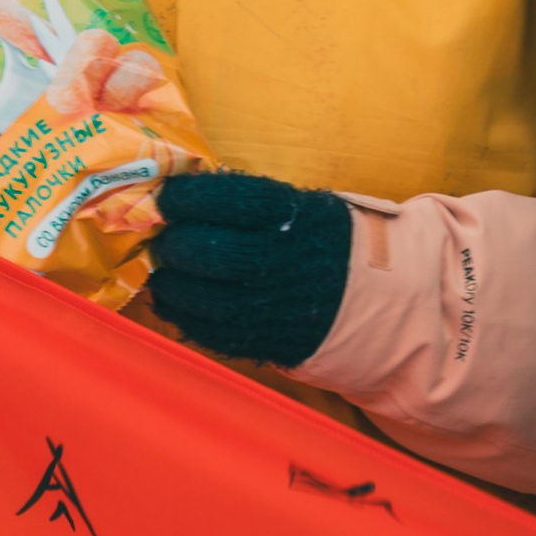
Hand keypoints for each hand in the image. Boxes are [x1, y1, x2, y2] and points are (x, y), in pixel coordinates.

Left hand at [146, 171, 353, 369]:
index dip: (184, 197)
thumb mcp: (301, 205)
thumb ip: (249, 201)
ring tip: (165, 271)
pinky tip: (172, 299)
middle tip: (164, 238)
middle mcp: (277, 261)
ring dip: (169, 282)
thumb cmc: (322, 240)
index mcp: (289, 216)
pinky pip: (208, 332)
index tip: (168, 197)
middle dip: (173, 242)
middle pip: (204, 250)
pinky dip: (181, 314)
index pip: (222, 199)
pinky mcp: (262, 340)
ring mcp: (268, 306)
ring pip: (199, 296)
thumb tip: (185, 194)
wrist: (370, 300)